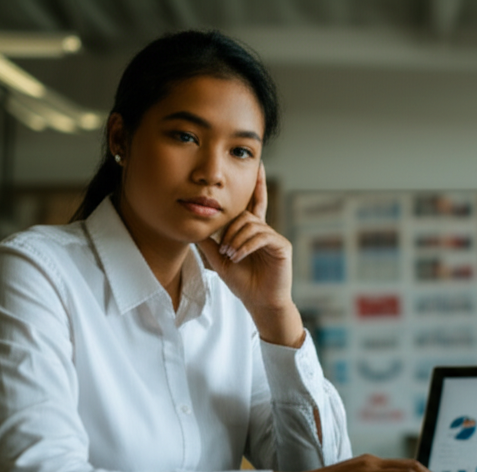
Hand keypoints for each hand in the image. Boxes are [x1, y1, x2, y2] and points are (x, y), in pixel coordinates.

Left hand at [197, 162, 303, 345]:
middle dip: (230, 229)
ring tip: (230, 256)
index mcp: (252, 231)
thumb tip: (195, 226)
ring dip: (235, 240)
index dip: (257, 184)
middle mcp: (265, 230)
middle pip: (246, 213)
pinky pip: (261, 236)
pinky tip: (238, 257)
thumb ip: (209, 242)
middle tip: (223, 249)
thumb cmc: (242, 283)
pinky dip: (246, 246)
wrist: (259, 302)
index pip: (254, 203)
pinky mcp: (281, 246)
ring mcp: (274, 237)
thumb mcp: (219, 260)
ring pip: (251, 224)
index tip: (258, 165)